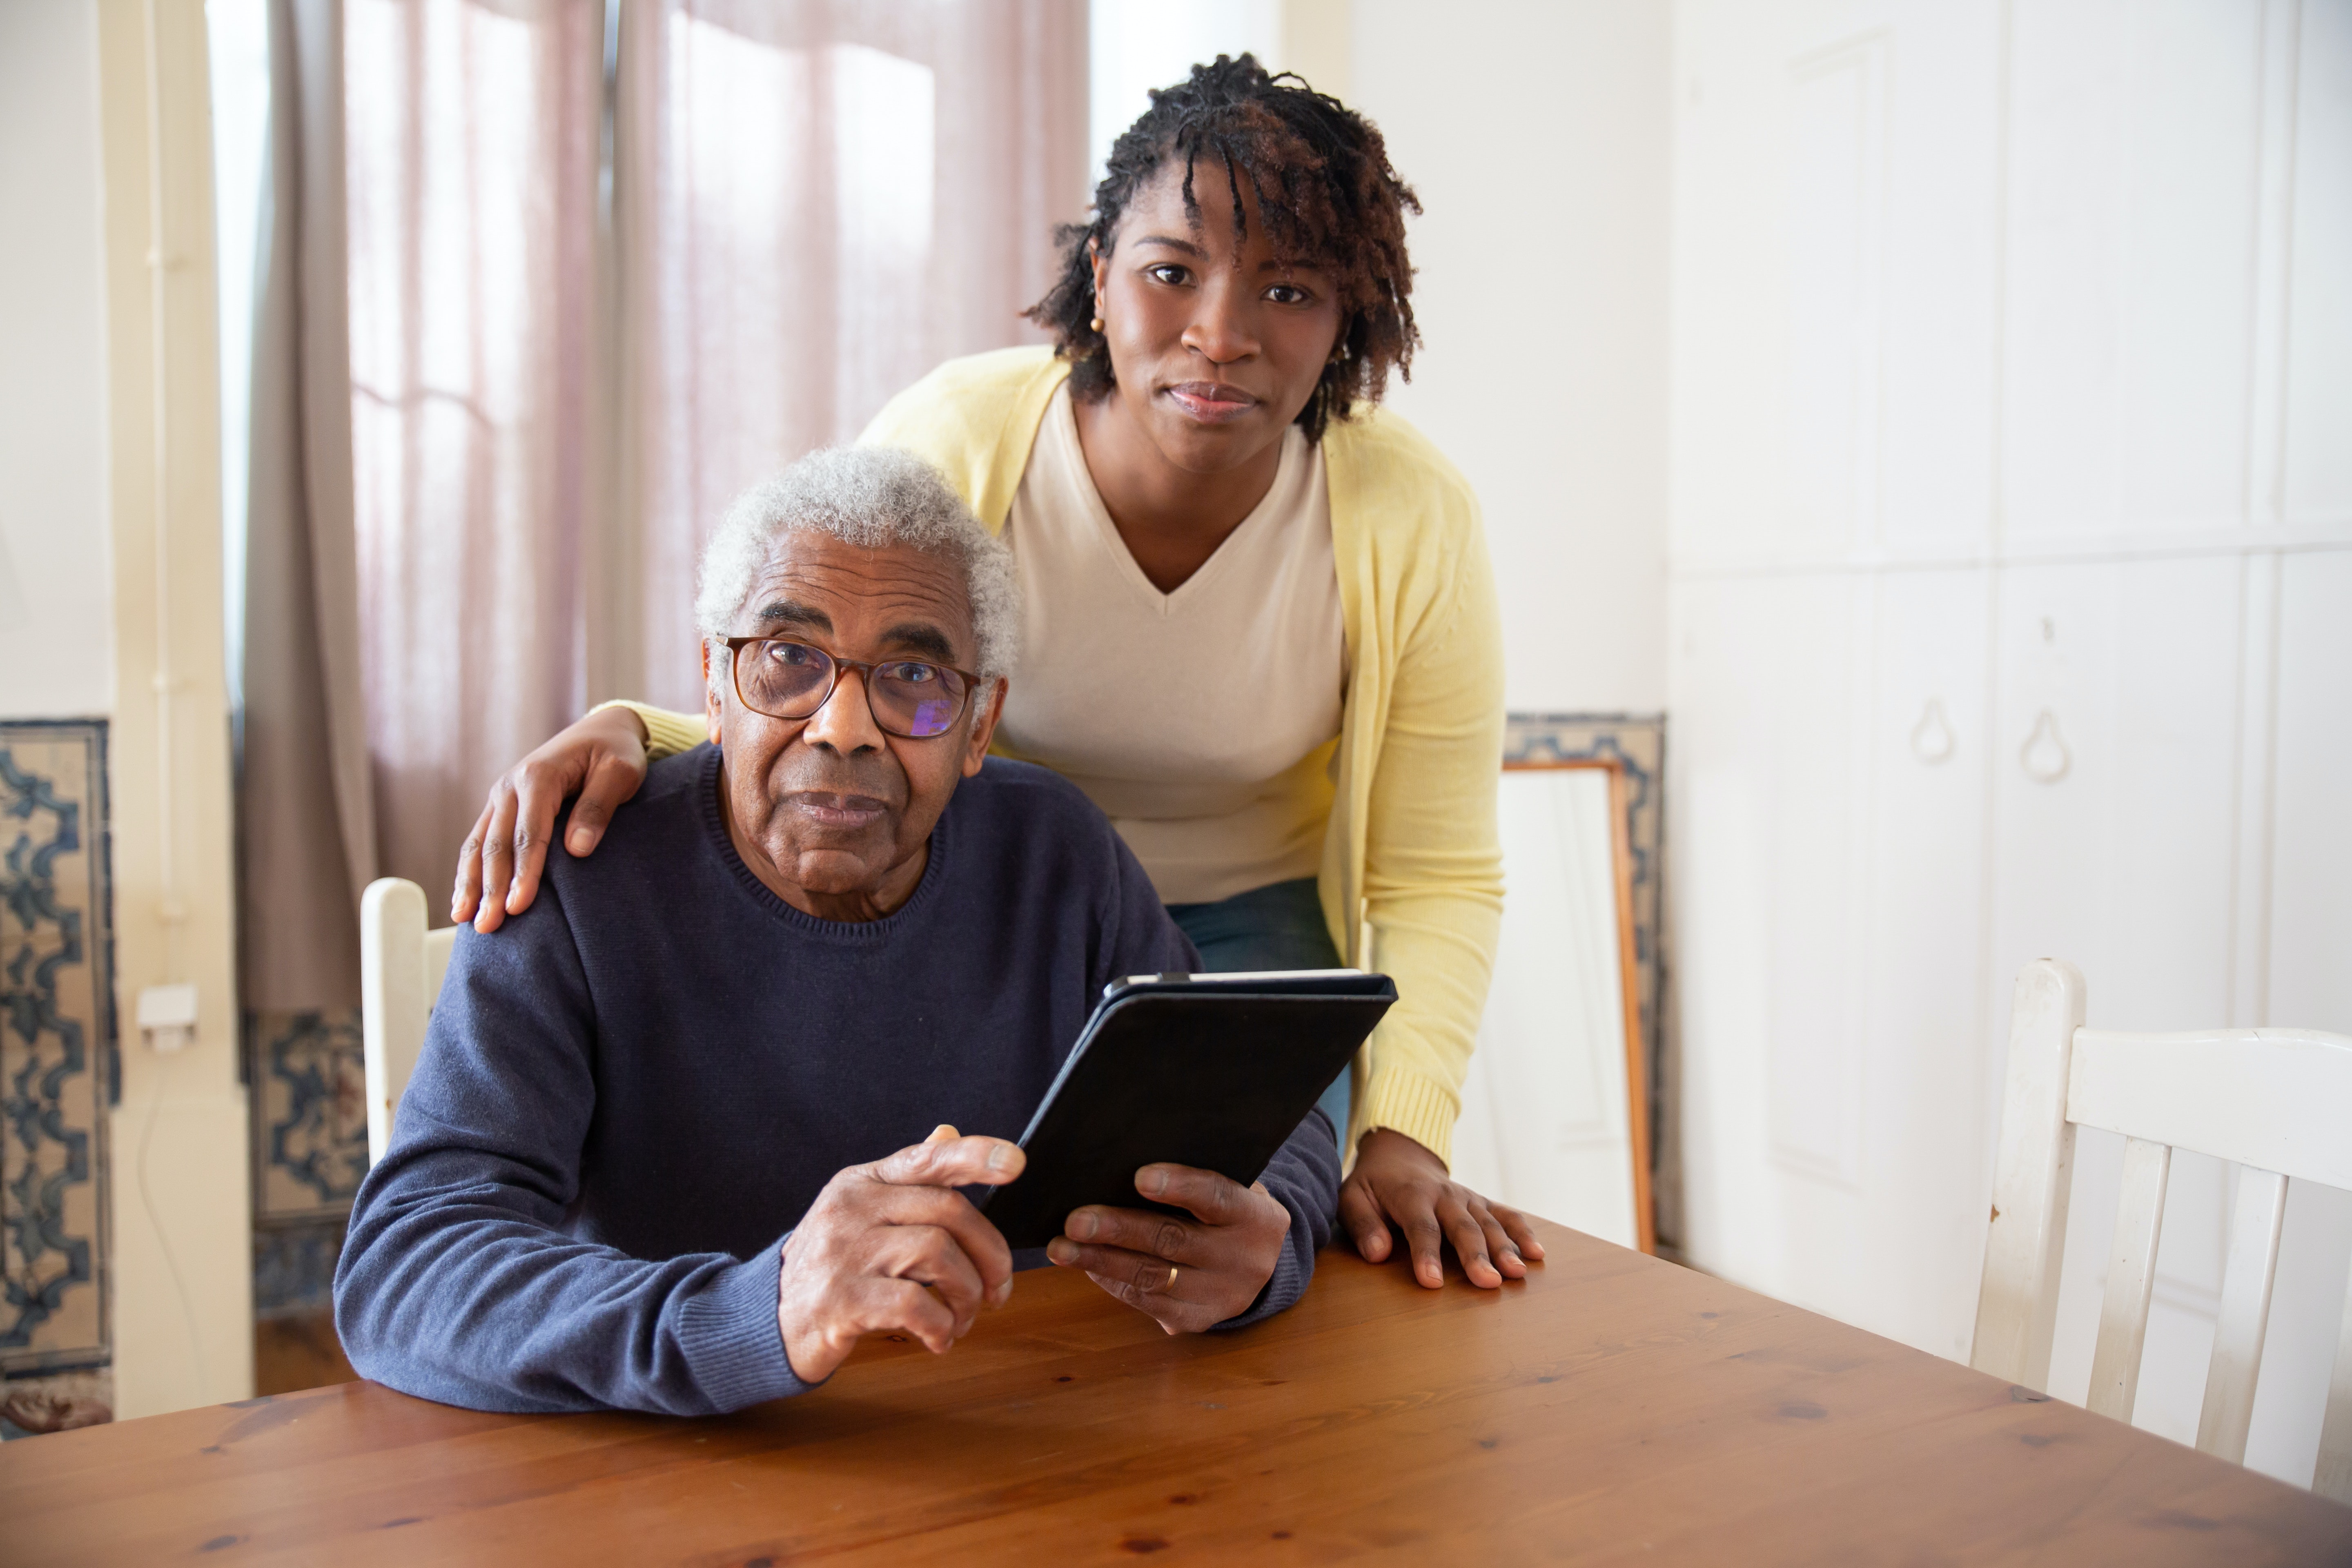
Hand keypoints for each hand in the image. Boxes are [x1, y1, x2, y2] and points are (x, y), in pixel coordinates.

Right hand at [453, 706, 649, 931]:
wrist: (601, 731)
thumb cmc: (615, 753)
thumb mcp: (620, 772)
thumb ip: (598, 806)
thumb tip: (577, 850)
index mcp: (539, 775)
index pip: (529, 833)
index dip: (523, 872)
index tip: (518, 906)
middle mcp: (510, 785)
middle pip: (497, 844)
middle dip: (491, 887)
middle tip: (489, 926)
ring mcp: (501, 796)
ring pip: (478, 844)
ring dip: (471, 884)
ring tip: (465, 920)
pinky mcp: (500, 807)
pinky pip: (478, 841)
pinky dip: (468, 871)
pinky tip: (464, 899)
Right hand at [776, 1124, 1022, 1384]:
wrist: (769, 1318)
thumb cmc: (832, 1265)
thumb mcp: (861, 1213)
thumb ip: (907, 1180)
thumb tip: (949, 1133)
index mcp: (862, 1182)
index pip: (926, 1159)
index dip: (975, 1156)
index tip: (1016, 1161)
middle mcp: (852, 1209)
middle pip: (948, 1213)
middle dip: (989, 1254)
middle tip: (998, 1291)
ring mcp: (843, 1253)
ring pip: (938, 1255)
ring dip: (967, 1294)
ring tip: (963, 1319)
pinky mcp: (841, 1301)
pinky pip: (915, 1304)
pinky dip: (941, 1325)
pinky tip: (939, 1339)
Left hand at [1046, 1164, 1290, 1333]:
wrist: (1257, 1260)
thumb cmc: (1226, 1209)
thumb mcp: (1229, 1187)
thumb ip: (1191, 1180)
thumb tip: (1119, 1170)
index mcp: (1257, 1217)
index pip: (1217, 1196)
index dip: (1179, 1186)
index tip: (1139, 1177)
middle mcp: (1245, 1260)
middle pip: (1174, 1240)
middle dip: (1120, 1230)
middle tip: (1076, 1220)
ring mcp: (1222, 1297)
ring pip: (1153, 1277)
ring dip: (1101, 1260)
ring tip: (1063, 1247)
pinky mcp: (1197, 1320)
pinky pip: (1146, 1302)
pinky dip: (1111, 1282)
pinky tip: (1085, 1265)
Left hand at [1340, 1128, 1544, 1288]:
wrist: (1399, 1155)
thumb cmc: (1372, 1185)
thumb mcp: (1351, 1197)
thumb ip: (1362, 1224)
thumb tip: (1377, 1254)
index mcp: (1410, 1194)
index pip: (1420, 1227)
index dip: (1426, 1254)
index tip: (1432, 1282)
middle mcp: (1444, 1195)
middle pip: (1462, 1226)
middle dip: (1476, 1254)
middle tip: (1488, 1282)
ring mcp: (1467, 1197)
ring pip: (1489, 1222)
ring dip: (1505, 1247)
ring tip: (1517, 1273)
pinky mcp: (1481, 1202)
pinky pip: (1506, 1214)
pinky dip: (1523, 1231)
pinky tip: (1537, 1253)